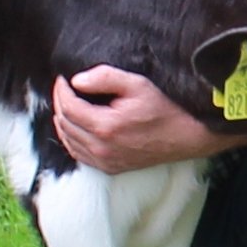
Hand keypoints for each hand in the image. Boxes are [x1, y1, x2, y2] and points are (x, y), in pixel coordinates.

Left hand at [54, 66, 243, 173]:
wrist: (187, 136)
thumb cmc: (166, 108)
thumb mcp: (137, 84)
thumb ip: (105, 78)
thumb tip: (77, 80)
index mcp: (105, 126)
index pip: (68, 107)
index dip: (61, 90)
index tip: (64, 78)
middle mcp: (101, 148)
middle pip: (64, 123)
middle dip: (60, 102)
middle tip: (65, 88)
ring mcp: (105, 161)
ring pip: (68, 141)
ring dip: (64, 121)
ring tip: (69, 103)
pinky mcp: (110, 168)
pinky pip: (79, 155)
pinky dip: (72, 139)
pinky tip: (76, 126)